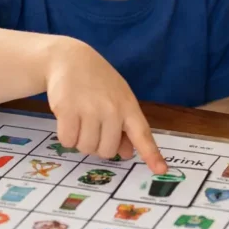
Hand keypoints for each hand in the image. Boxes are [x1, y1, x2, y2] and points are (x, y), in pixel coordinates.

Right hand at [45, 39, 166, 172]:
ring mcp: (90, 109)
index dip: (152, 154)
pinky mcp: (68, 110)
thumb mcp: (118, 98)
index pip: (143, 134)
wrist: (71, 59)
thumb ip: (124, 125)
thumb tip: (127, 153)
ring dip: (81, 140)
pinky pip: (68, 141)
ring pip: (87, 148)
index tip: (161, 169)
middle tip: (93, 126)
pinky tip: (68, 118)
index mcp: (128, 106)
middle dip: (98, 145)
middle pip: (107, 151)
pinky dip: (66, 135)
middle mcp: (112, 109)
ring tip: (80, 119)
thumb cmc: (98, 82)